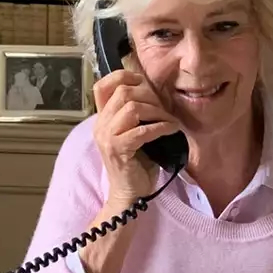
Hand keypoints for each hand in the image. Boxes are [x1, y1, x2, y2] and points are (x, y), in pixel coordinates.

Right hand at [91, 68, 180, 206]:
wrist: (129, 195)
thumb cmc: (136, 164)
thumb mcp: (133, 134)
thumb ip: (136, 115)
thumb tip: (156, 94)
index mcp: (102, 119)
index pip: (102, 86)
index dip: (123, 76)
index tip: (143, 83)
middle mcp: (100, 125)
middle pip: (122, 92)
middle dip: (148, 96)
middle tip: (163, 109)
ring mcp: (107, 137)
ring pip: (131, 108)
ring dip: (156, 112)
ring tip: (168, 121)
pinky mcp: (118, 150)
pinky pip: (141, 131)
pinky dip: (160, 127)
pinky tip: (171, 130)